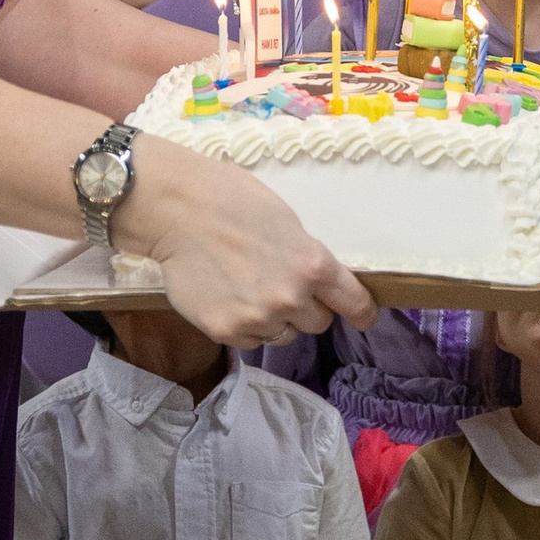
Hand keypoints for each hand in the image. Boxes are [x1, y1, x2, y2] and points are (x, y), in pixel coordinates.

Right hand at [127, 146, 374, 348]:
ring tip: (249, 289)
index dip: (361, 312)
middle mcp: (291, 298)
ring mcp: (258, 319)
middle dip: (306, 308)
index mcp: (314, 266)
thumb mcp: (288, 223)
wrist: (177, 209)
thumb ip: (308, 258)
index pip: (355, 305)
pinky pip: (250, 339)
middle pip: (318, 323)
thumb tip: (317, 282)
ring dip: (275, 319)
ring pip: (283, 334)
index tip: (361, 316)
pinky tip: (227, 297)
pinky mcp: (226, 331)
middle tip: (282, 285)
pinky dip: (244, 324)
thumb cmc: (233, 200)